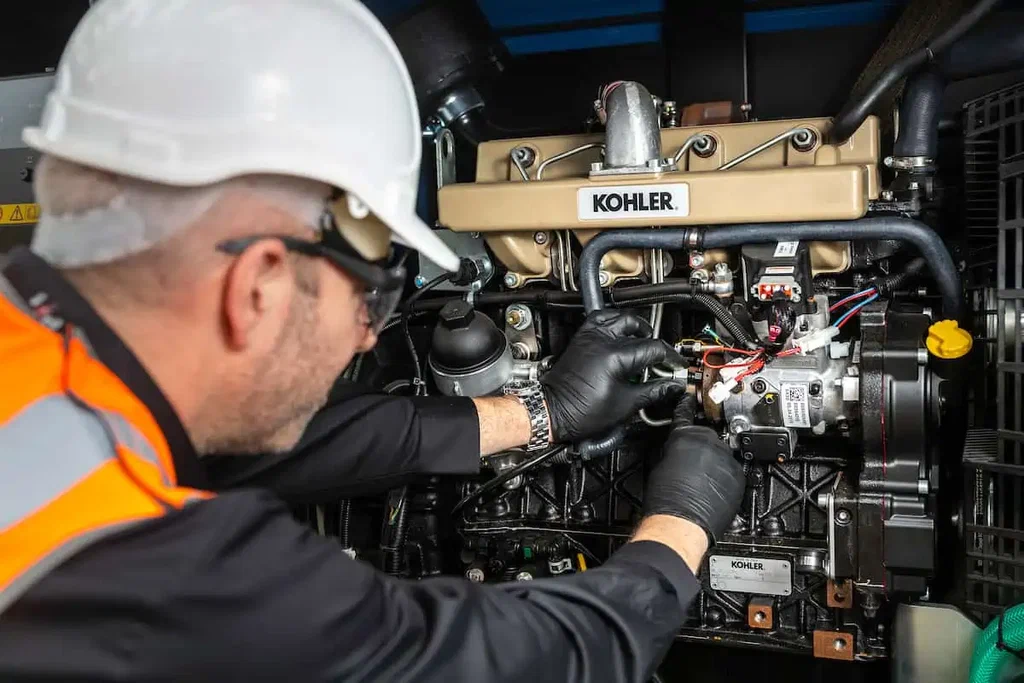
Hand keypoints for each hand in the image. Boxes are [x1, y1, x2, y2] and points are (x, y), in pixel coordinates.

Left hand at [540, 310, 685, 442]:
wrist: (553, 411)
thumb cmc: (581, 411)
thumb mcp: (625, 405)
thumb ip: (653, 391)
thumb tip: (672, 387)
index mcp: (615, 356)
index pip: (653, 349)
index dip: (669, 358)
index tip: (675, 367)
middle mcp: (601, 340)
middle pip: (638, 330)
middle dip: (653, 342)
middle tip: (659, 357)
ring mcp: (589, 337)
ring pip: (618, 317)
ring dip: (634, 326)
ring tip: (642, 340)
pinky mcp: (581, 339)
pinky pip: (600, 319)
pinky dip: (612, 322)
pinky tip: (619, 334)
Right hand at [642, 394, 745, 542]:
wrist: (681, 522)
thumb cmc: (666, 498)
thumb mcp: (659, 463)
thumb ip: (673, 448)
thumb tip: (677, 449)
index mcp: (685, 435)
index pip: (685, 412)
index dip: (685, 405)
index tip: (689, 399)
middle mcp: (709, 442)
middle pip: (706, 436)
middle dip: (700, 446)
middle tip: (690, 462)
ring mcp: (726, 458)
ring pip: (721, 453)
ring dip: (713, 462)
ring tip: (700, 480)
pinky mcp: (738, 475)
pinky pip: (731, 471)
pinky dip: (723, 477)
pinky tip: (711, 489)